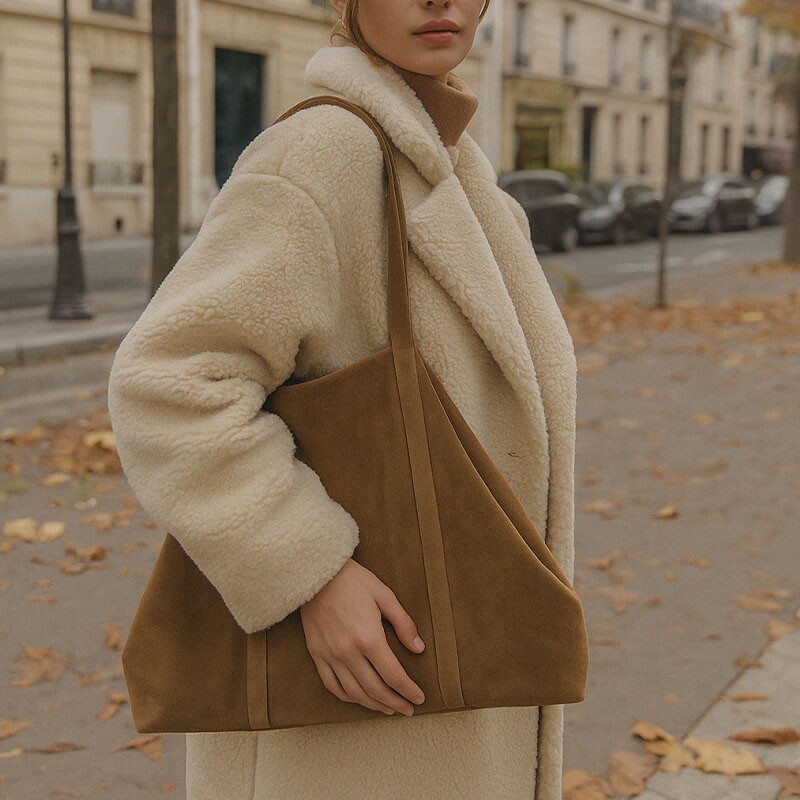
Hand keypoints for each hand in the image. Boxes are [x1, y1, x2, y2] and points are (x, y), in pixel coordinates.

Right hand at [299, 558, 425, 715]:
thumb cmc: (353, 580)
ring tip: (388, 709)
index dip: (408, 691)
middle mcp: (348, 652)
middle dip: (395, 703)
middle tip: (408, 710)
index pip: (393, 675)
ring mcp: (330, 655)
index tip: (419, 699)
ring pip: (354, 693)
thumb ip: (403, 623)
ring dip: (373, 705)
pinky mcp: (316, 654)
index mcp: (369, 637)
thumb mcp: (384, 595)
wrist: (316, 574)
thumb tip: (419, 648)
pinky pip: (332, 685)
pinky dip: (348, 697)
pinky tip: (360, 698)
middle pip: (375, 690)